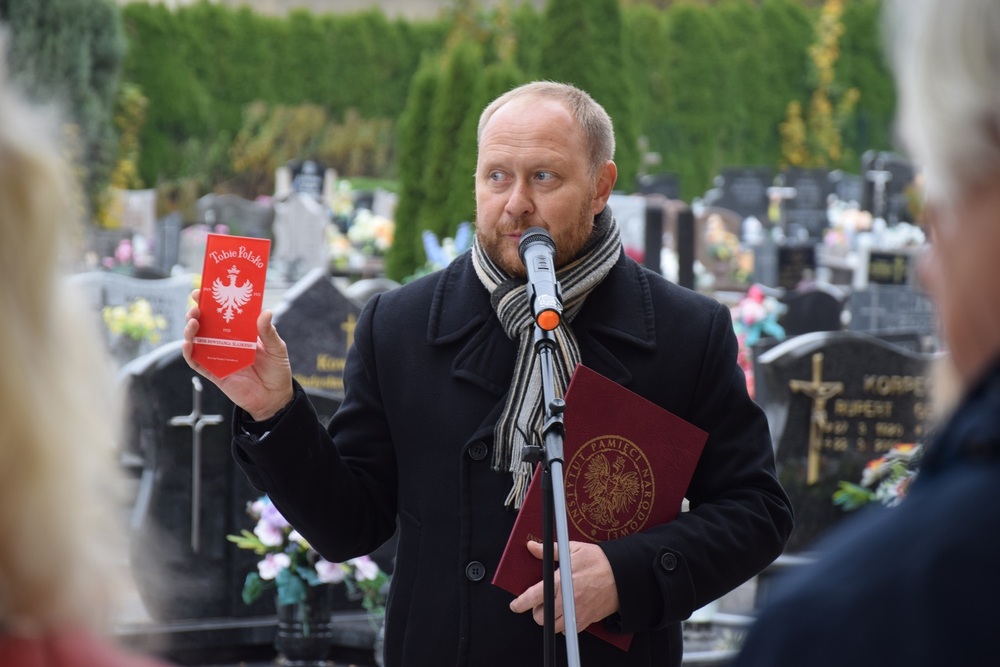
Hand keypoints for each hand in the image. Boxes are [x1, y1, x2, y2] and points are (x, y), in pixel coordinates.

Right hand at [181, 289, 293, 419]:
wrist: (275, 398)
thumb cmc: (276, 370)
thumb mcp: (276, 348)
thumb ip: (269, 332)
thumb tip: (265, 312)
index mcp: (240, 331)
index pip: (221, 313)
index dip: (210, 302)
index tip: (203, 291)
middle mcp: (226, 342)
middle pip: (204, 324)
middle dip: (196, 313)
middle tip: (196, 307)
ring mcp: (218, 357)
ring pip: (196, 340)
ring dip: (190, 330)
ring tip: (193, 323)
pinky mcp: (214, 373)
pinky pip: (196, 362)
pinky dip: (189, 353)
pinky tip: (189, 345)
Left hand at [509, 540, 619, 632]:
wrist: (622, 574)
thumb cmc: (598, 561)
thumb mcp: (572, 549)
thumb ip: (549, 551)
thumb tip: (532, 546)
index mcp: (561, 581)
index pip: (533, 596)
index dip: (520, 603)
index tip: (515, 605)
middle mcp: (567, 599)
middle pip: (541, 617)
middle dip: (537, 611)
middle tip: (542, 602)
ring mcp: (577, 612)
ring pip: (553, 627)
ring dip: (550, 619)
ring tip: (554, 607)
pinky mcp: (586, 620)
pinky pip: (568, 630)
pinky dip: (564, 625)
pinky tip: (567, 612)